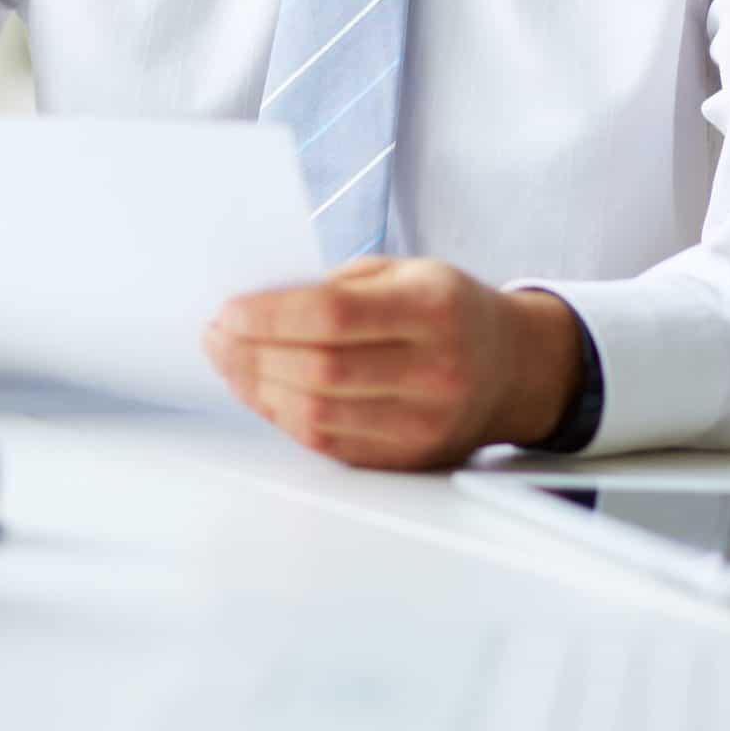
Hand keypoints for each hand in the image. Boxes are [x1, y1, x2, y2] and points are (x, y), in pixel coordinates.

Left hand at [202, 257, 582, 469]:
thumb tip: (256, 307)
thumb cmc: (447, 310)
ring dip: (257, 389)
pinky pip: (330, 445)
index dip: (270, 317)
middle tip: (216, 336)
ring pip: (319, 417)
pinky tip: (261, 392)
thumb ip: (336, 285)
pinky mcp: (411, 459)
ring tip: (229, 362)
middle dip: (252, 354)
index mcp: (433, 309)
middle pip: (320, 372)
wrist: (513, 367)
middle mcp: (436, 371)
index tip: (227, 311)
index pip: (334, 317)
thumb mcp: (405, 271)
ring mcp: (426, 423)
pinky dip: (284, 418)